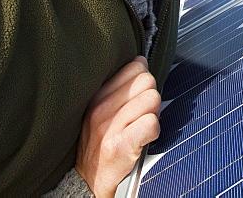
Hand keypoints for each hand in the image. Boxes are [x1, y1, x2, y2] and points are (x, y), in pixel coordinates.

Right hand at [76, 56, 161, 197]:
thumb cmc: (101, 143)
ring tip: (140, 127)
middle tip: (140, 115)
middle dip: (150, 97)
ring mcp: (108, 128)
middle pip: (148, 81)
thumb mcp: (102, 110)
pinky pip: (152, 124)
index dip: (143, 82)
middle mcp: (100, 109)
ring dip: (153, 115)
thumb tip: (141, 61)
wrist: (88, 181)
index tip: (136, 98)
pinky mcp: (119, 146)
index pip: (135, 67)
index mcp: (97, 96)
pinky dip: (154, 132)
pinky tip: (142, 139)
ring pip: (152, 100)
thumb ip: (120, 85)